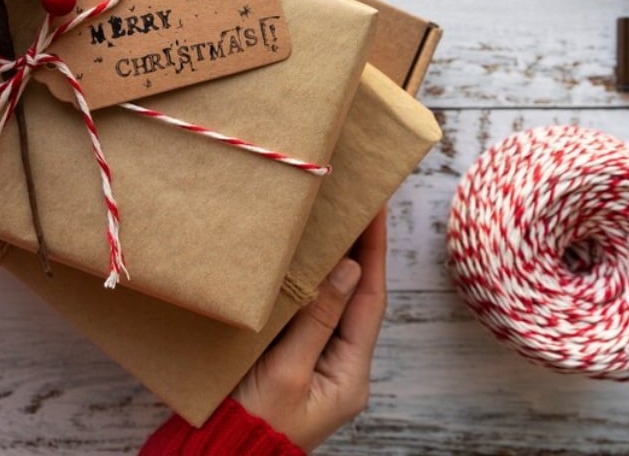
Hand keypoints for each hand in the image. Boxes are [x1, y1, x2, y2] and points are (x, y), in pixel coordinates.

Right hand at [233, 208, 387, 451]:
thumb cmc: (251, 423)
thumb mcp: (286, 371)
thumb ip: (317, 320)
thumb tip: (348, 269)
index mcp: (350, 375)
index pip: (371, 300)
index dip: (374, 251)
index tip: (377, 208)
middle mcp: (343, 370)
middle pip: (359, 299)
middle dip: (360, 252)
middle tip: (357, 204)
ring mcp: (321, 369)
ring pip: (336, 306)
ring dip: (336, 265)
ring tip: (335, 222)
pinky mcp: (297, 366)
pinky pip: (312, 318)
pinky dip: (311, 287)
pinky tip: (302, 263)